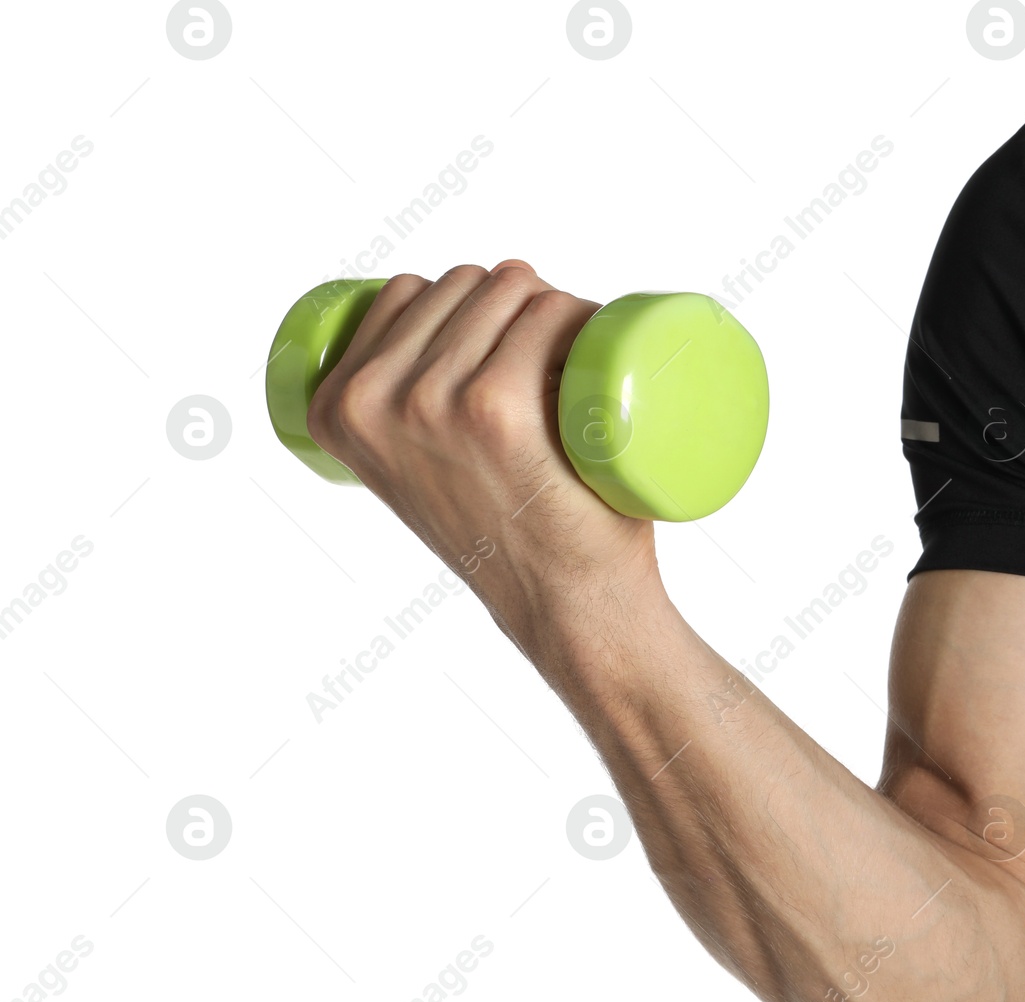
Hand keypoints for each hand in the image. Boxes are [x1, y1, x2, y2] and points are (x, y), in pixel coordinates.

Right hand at [305, 261, 664, 662]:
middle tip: (559, 367)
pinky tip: (596, 349)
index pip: (407, 293)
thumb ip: (400, 420)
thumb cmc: (509, 536)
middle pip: (464, 282)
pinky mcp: (497, 405)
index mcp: (337, 408)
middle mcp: (373, 401)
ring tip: (581, 367)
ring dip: (558, 307)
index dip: (469, 304)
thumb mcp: (419, 472)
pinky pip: (548, 312)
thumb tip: (423, 351)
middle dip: (518, 304)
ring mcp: (434, 400)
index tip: (510, 349)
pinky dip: (583, 316)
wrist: (566, 605)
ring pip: (512, 287)